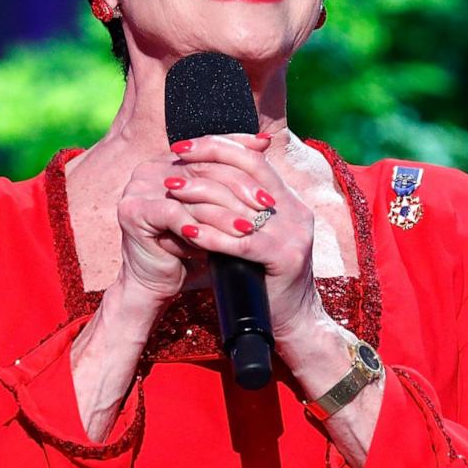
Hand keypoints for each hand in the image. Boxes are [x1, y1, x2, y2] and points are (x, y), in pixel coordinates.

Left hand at [158, 133, 324, 340]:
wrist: (293, 321)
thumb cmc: (264, 278)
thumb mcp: (253, 235)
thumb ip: (237, 208)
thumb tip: (198, 178)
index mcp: (289, 200)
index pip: (253, 158)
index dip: (217, 146)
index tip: (183, 146)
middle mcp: (296, 211)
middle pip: (248, 171)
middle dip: (205, 164)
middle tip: (172, 165)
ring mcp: (294, 234)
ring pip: (241, 204)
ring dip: (201, 197)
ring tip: (172, 193)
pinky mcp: (286, 258)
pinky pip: (243, 241)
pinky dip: (212, 235)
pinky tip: (188, 231)